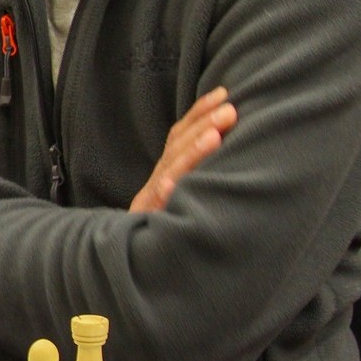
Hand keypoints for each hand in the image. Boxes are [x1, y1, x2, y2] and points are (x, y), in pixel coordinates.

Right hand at [129, 86, 236, 212]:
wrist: (131, 267)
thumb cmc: (172, 223)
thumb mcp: (187, 193)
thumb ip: (201, 169)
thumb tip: (227, 137)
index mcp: (168, 173)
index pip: (180, 136)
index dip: (199, 113)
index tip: (223, 93)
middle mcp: (158, 182)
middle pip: (176, 148)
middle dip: (203, 125)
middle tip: (229, 110)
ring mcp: (151, 203)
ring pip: (170, 172)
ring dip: (192, 151)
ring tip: (215, 135)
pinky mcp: (148, 223)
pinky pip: (159, 205)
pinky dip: (166, 191)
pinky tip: (172, 185)